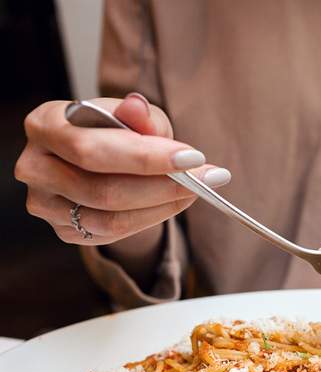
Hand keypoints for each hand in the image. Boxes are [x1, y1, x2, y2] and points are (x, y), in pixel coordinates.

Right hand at [14, 93, 230, 245]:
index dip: (145, 157)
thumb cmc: (114, 130)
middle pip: (102, 189)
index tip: (193, 157)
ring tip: (195, 189)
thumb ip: (140, 115)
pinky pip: (113, 233)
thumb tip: (137, 108)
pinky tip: (173, 203)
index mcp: (45, 124)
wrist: (101, 160)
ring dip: (162, 206)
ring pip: (111, 218)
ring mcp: (46, 203)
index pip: (92, 148)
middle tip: (205, 178)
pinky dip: (151, 218)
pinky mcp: (63, 230)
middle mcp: (35, 166)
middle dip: (163, 185)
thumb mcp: (133, 115)